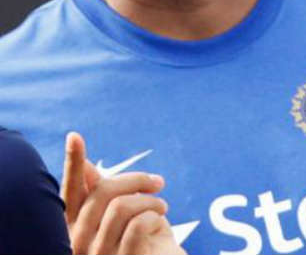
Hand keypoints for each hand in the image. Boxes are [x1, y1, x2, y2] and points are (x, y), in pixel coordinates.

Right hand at [61, 132, 185, 254]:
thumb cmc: (142, 243)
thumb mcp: (124, 216)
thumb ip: (104, 196)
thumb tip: (87, 168)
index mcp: (73, 229)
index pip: (70, 192)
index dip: (73, 164)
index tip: (74, 136)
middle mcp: (77, 244)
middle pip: (103, 192)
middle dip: (136, 180)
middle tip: (157, 183)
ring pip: (121, 206)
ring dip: (150, 200)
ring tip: (161, 206)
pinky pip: (138, 224)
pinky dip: (154, 216)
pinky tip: (158, 221)